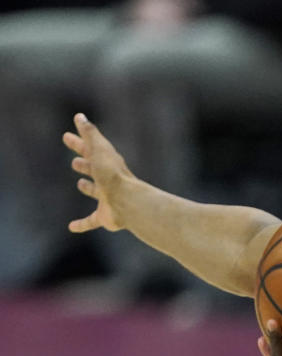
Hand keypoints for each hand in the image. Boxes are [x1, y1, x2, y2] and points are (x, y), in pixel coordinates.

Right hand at [62, 113, 131, 232]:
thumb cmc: (112, 175)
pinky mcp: (105, 217)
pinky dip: (82, 224)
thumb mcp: (99, 150)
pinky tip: (72, 227)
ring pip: (97, 192)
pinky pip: (91, 221)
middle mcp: (109, 181)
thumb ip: (90, 134)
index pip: (91, 150)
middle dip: (85, 165)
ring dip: (89, 188)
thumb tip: (80, 116)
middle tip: (75, 162)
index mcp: (107, 164)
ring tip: (80, 184)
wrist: (128, 203)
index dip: (79, 143)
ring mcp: (108, 199)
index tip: (66, 136)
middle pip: (94, 170)